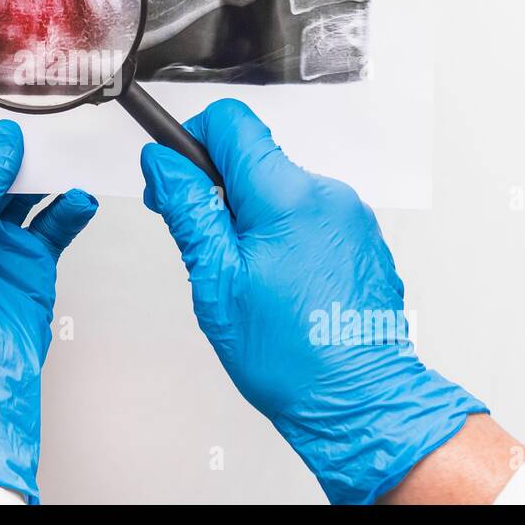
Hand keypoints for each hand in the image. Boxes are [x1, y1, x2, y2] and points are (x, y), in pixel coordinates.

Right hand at [141, 99, 486, 503]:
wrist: (361, 401)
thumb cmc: (293, 355)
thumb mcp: (216, 281)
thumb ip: (188, 210)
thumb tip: (163, 164)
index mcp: (287, 196)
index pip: (232, 122)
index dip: (193, 140)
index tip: (177, 175)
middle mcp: (326, 194)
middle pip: (254, 159)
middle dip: (219, 192)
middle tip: (203, 246)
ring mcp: (350, 217)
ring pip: (280, 192)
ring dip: (252, 220)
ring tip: (246, 280)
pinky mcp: (361, 240)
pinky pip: (309, 217)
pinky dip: (284, 238)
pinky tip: (279, 286)